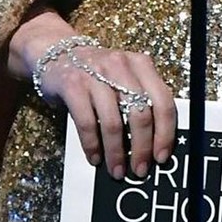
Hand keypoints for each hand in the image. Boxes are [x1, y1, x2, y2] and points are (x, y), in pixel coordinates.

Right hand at [9, 11, 174, 179]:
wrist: (57, 52)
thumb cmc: (97, 73)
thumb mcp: (125, 77)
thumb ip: (141, 100)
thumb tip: (154, 145)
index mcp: (141, 64)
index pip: (163, 101)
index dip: (165, 133)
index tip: (162, 157)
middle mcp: (120, 66)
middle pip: (140, 114)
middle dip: (141, 149)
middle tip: (139, 170)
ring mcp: (95, 74)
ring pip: (114, 122)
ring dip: (116, 153)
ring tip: (116, 170)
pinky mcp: (72, 84)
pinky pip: (86, 123)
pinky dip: (92, 145)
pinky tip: (94, 157)